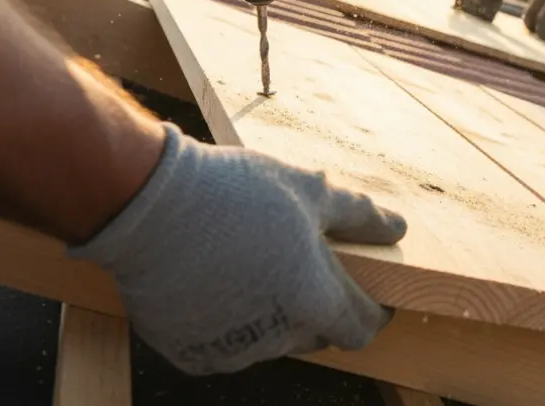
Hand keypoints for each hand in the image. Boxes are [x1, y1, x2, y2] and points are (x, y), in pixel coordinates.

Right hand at [69, 124, 407, 374]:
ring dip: (273, 314)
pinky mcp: (192, 355)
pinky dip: (230, 323)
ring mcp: (232, 350)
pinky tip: (217, 283)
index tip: (368, 291)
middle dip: (319, 307)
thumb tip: (397, 228)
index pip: (362, 328)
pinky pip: (226, 347)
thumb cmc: (233, 194)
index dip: (371, 311)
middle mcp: (277, 335)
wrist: (147, 207)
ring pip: (271, 341)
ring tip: (253, 266)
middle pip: (317, 334)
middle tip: (302, 265)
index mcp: (313, 299)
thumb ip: (358, 216)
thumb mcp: (308, 190)